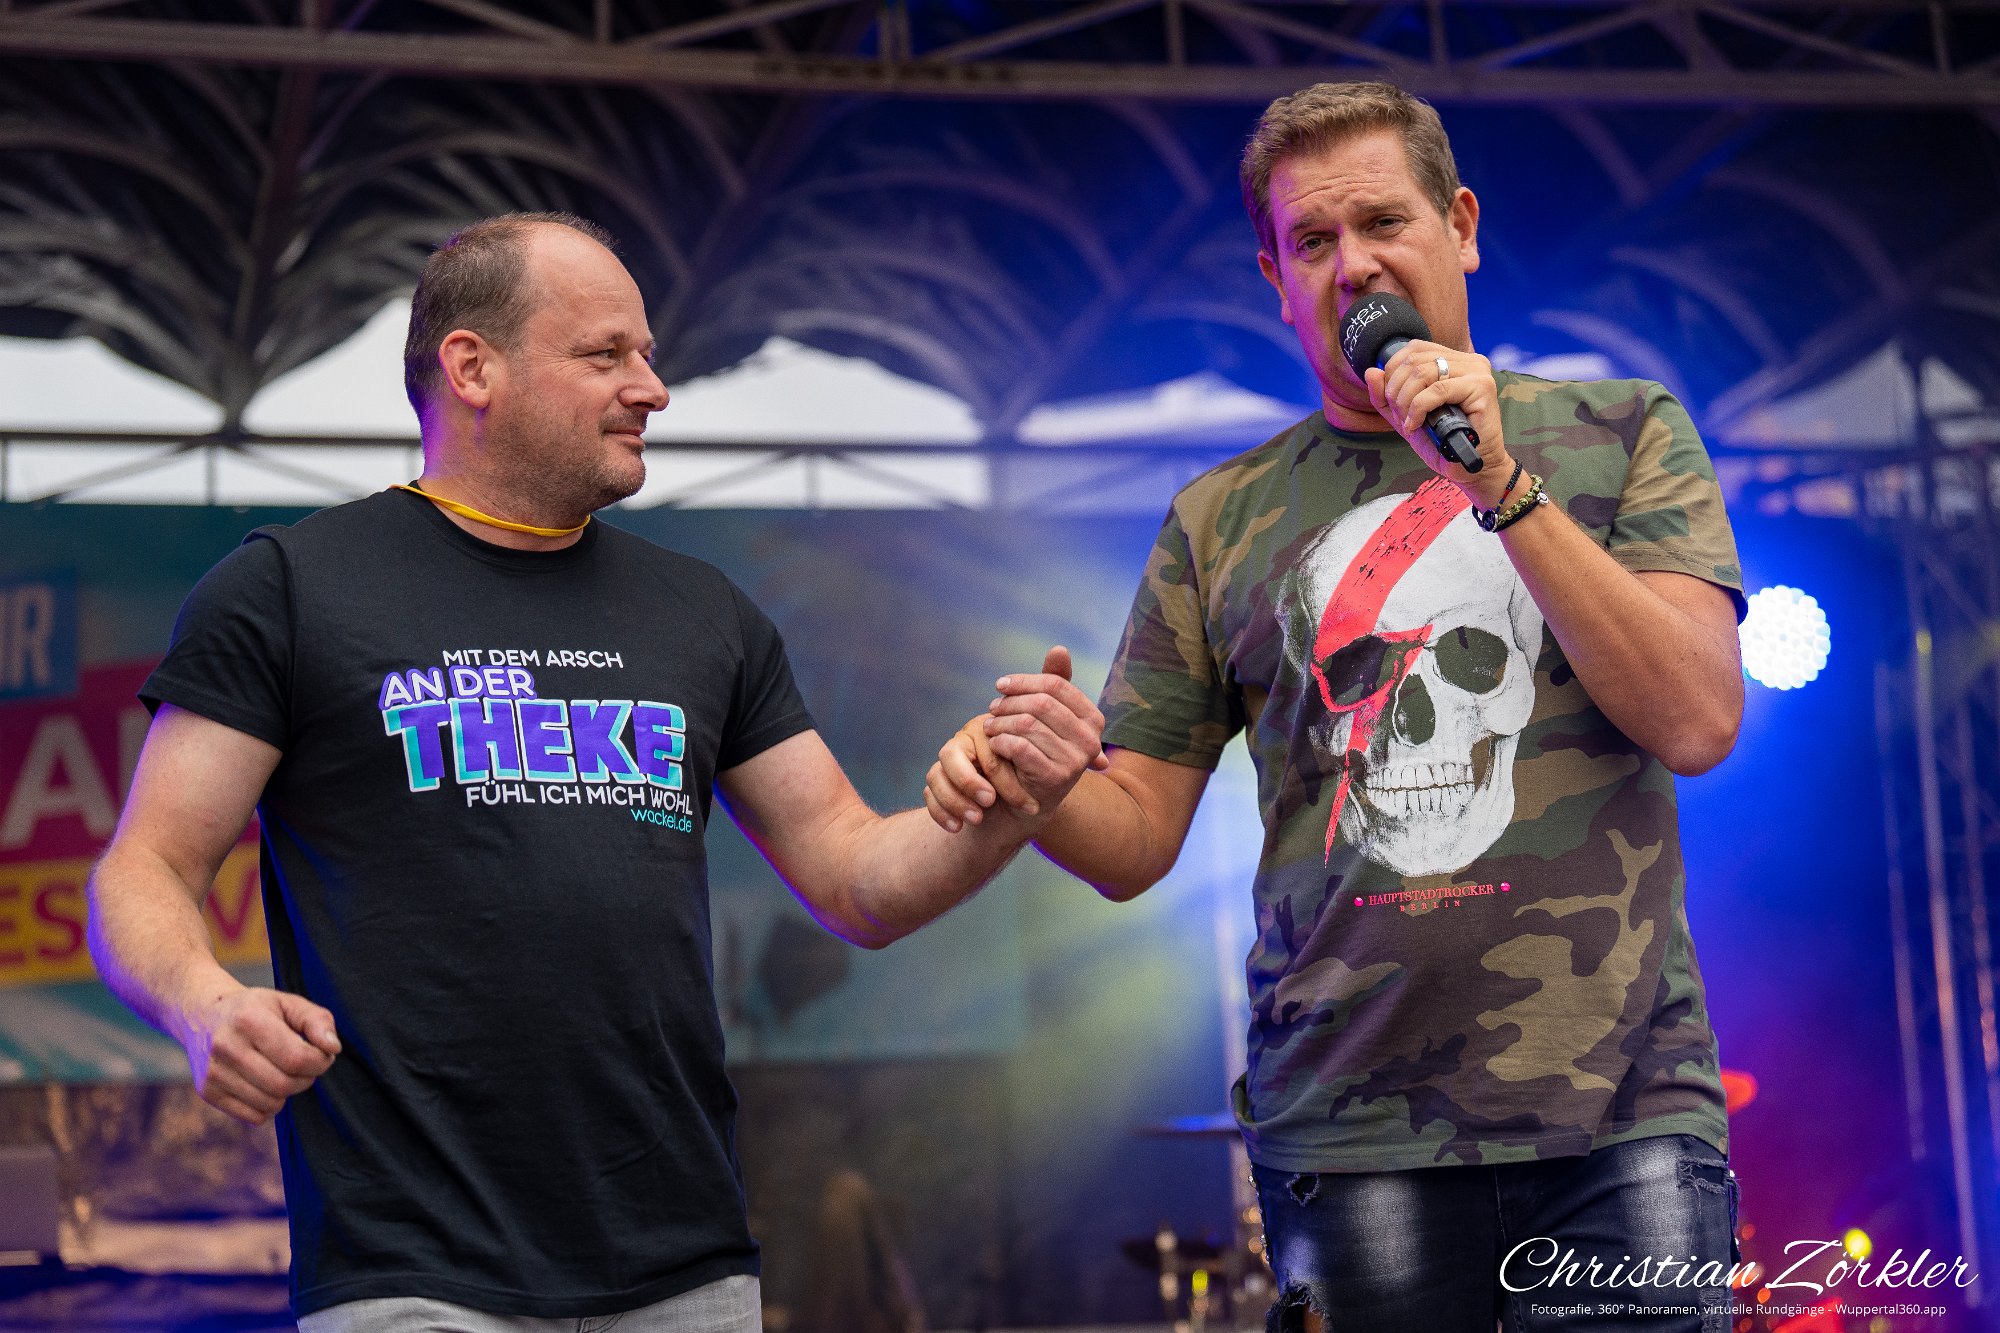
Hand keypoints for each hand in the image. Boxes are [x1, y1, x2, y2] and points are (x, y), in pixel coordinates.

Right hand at [181, 982, 339, 1124]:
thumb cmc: (256, 1009)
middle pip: (284, 1084)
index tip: (322, 1054)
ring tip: (284, 1072)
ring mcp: (213, 1072)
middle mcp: (226, 1047)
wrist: (203, 1016)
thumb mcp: (288, 1003)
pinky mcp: (207, 1092)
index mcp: (248, 1019)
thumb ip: (317, 1020)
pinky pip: (253, 1116)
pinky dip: (269, 1106)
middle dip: (306, 1079)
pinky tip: (265, 1084)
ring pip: (270, 1104)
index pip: (297, 1058)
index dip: (320, 1062)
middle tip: (305, 1065)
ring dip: (288, 1093)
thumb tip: (333, 1048)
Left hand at [923, 646, 1107, 830]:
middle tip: (992, 707)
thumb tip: (1059, 649)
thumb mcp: (1050, 716)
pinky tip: (993, 743)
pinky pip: (1019, 747)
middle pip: (1041, 703)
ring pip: (1027, 724)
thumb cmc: (1041, 748)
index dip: (1024, 681)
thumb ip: (1055, 683)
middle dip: (1010, 702)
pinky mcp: (1055, 778)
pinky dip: (1001, 742)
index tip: (1000, 685)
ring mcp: (1075, 761)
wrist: (1034, 797)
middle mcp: (1091, 739)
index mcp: (1094, 718)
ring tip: (989, 725)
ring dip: (1001, 722)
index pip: (1056, 685)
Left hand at [1364, 340, 1517, 508]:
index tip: (1391, 400)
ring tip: (1408, 422)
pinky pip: (1438, 390)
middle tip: (1399, 416)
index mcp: (1454, 361)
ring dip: (1406, 401)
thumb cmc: (1441, 442)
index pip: (1414, 348)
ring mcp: (1477, 371)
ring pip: (1423, 372)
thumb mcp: (1405, 416)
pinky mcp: (1482, 387)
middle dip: (1397, 390)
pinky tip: (1416, 426)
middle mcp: (1468, 360)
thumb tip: (1371, 371)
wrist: (1467, 468)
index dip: (1393, 371)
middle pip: (1414, 360)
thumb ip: (1385, 395)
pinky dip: (1418, 409)